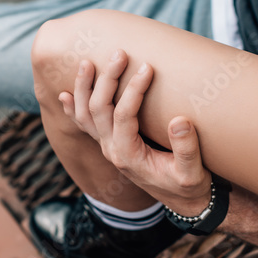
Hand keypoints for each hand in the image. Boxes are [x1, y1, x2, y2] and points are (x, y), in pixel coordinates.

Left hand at [59, 50, 212, 215]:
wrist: (184, 203)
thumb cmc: (190, 186)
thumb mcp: (193, 173)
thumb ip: (186, 149)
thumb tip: (180, 121)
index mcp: (129, 156)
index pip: (123, 115)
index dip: (134, 89)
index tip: (147, 67)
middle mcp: (112, 151)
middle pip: (98, 109)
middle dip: (107, 79)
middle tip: (120, 54)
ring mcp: (108, 148)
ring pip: (85, 116)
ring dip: (84, 88)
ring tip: (87, 62)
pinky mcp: (111, 145)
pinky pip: (85, 127)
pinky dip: (73, 110)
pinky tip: (65, 95)